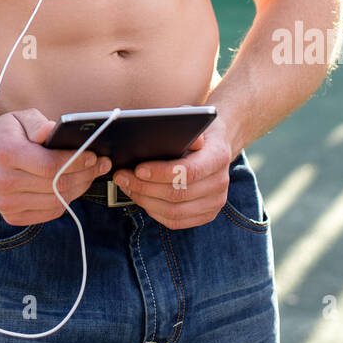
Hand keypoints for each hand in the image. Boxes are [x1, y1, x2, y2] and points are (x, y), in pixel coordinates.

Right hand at [0, 109, 111, 225]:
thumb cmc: (7, 135)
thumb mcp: (20, 118)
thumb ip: (37, 123)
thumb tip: (52, 131)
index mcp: (5, 154)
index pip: (49, 165)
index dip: (76, 161)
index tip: (94, 155)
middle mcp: (3, 181)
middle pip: (56, 185)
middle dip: (85, 174)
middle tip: (101, 164)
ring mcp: (6, 203)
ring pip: (57, 201)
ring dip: (79, 188)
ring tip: (90, 174)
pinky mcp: (12, 216)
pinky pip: (50, 212)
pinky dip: (66, 200)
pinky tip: (73, 186)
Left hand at [111, 115, 232, 228]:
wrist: (216, 146)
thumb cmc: (198, 131)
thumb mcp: (191, 120)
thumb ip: (180, 124)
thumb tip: (164, 133)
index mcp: (218, 156)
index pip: (188, 171)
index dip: (160, 173)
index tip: (138, 169)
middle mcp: (220, 183)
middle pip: (177, 194)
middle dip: (144, 187)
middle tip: (122, 177)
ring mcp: (215, 202)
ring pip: (174, 212)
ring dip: (145, 201)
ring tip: (127, 187)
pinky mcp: (207, 214)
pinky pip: (176, 222)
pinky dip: (154, 212)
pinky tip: (141, 198)